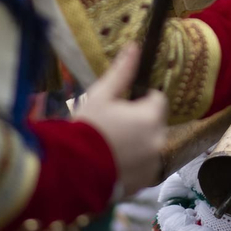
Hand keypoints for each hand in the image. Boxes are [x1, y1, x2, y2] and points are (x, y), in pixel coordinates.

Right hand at [73, 44, 167, 195]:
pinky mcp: (143, 183)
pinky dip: (132, 164)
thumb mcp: (101, 95)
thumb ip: (122, 72)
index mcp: (151, 118)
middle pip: (155, 123)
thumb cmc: (86, 128)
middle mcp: (158, 142)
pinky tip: (111, 163)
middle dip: (139, 122)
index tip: (122, 105)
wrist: (71, 171)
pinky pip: (143, 166)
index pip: (158, 99)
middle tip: (112, 126)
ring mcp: (152, 165)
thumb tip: (135, 47)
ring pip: (149, 145)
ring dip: (138, 144)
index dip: (141, 100)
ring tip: (109, 146)